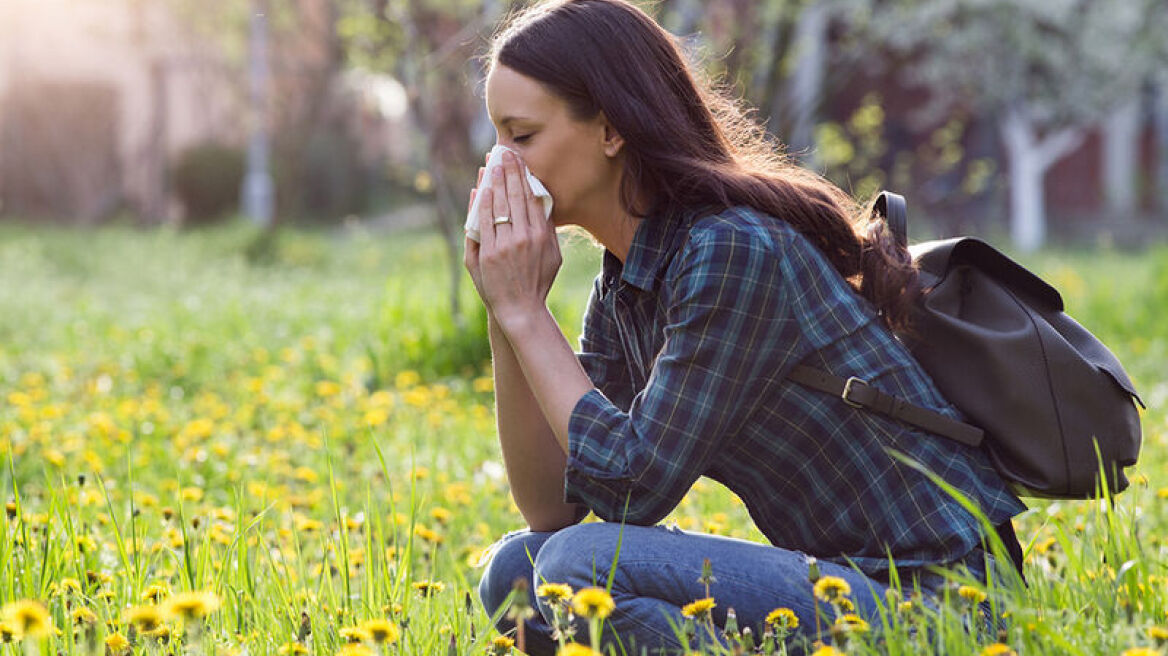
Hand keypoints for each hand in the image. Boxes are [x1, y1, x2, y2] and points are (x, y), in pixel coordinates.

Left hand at [463, 149, 560, 328]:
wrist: (521, 309)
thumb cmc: (538, 282)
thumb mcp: (553, 256)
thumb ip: (548, 231)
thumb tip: (542, 205)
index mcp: (542, 235)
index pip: (532, 197)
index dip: (524, 176)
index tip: (519, 160)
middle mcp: (525, 237)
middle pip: (515, 196)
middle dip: (509, 171)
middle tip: (504, 152)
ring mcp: (506, 244)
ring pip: (499, 205)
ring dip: (494, 181)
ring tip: (491, 164)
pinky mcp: (489, 253)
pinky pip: (484, 222)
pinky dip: (482, 203)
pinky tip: (481, 189)